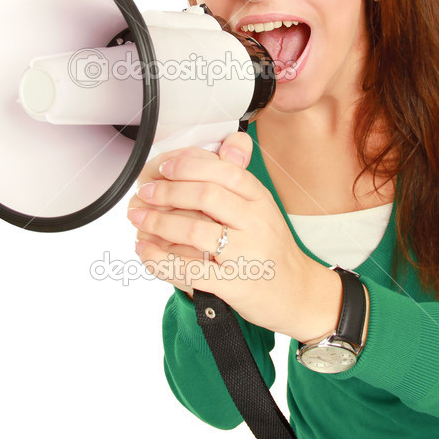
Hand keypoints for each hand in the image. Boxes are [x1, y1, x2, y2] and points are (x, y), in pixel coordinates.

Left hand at [126, 131, 340, 341]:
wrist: (300, 295)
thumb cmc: (273, 250)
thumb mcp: (263, 210)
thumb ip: (239, 182)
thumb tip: (226, 143)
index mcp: (261, 200)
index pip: (225, 171)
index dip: (189, 166)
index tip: (164, 168)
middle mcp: (257, 223)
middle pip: (206, 195)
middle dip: (167, 191)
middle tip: (145, 193)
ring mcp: (246, 254)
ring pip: (194, 231)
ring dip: (158, 223)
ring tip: (137, 219)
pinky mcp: (234, 284)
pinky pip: (190, 270)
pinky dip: (161, 260)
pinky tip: (145, 253)